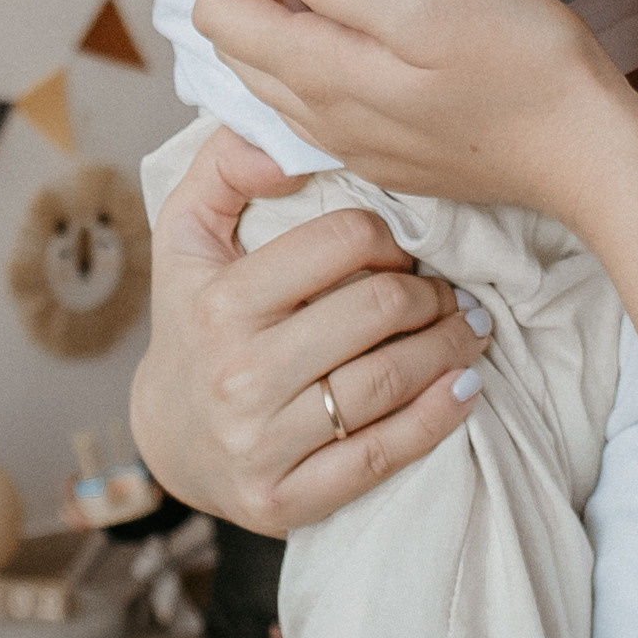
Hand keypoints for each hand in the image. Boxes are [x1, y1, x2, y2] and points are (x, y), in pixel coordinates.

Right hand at [128, 116, 484, 532]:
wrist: (168, 437)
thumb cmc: (193, 319)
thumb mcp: (185, 234)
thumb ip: (223, 167)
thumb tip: (283, 138)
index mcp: (219, 301)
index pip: (340, 242)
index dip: (387, 238)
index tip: (400, 250)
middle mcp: (238, 373)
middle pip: (378, 310)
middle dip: (430, 293)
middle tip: (449, 292)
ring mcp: (262, 442)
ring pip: (389, 380)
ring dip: (449, 347)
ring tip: (469, 330)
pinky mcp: (286, 499)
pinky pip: (384, 455)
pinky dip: (438, 417)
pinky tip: (465, 388)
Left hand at [191, 0, 627, 216]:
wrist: (589, 156)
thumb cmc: (524, 70)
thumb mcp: (428, 6)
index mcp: (320, 79)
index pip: (218, 13)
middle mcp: (320, 120)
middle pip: (239, 43)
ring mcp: (353, 143)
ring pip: (277, 70)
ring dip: (287, 8)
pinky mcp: (388, 152)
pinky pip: (321, 95)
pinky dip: (322, 43)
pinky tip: (376, 19)